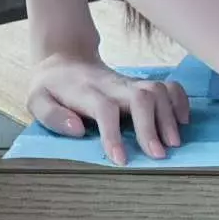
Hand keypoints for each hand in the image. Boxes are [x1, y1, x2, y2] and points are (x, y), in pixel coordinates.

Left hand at [26, 53, 191, 165]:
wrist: (64, 60)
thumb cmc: (52, 87)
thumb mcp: (37, 100)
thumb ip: (52, 115)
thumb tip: (78, 129)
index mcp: (85, 91)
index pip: (104, 108)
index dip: (113, 134)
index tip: (121, 160)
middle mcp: (111, 85)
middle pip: (140, 95)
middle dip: (152, 125)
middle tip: (158, 155)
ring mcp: (128, 83)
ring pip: (157, 89)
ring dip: (169, 116)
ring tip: (172, 144)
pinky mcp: (141, 84)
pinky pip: (167, 85)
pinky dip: (179, 101)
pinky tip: (182, 121)